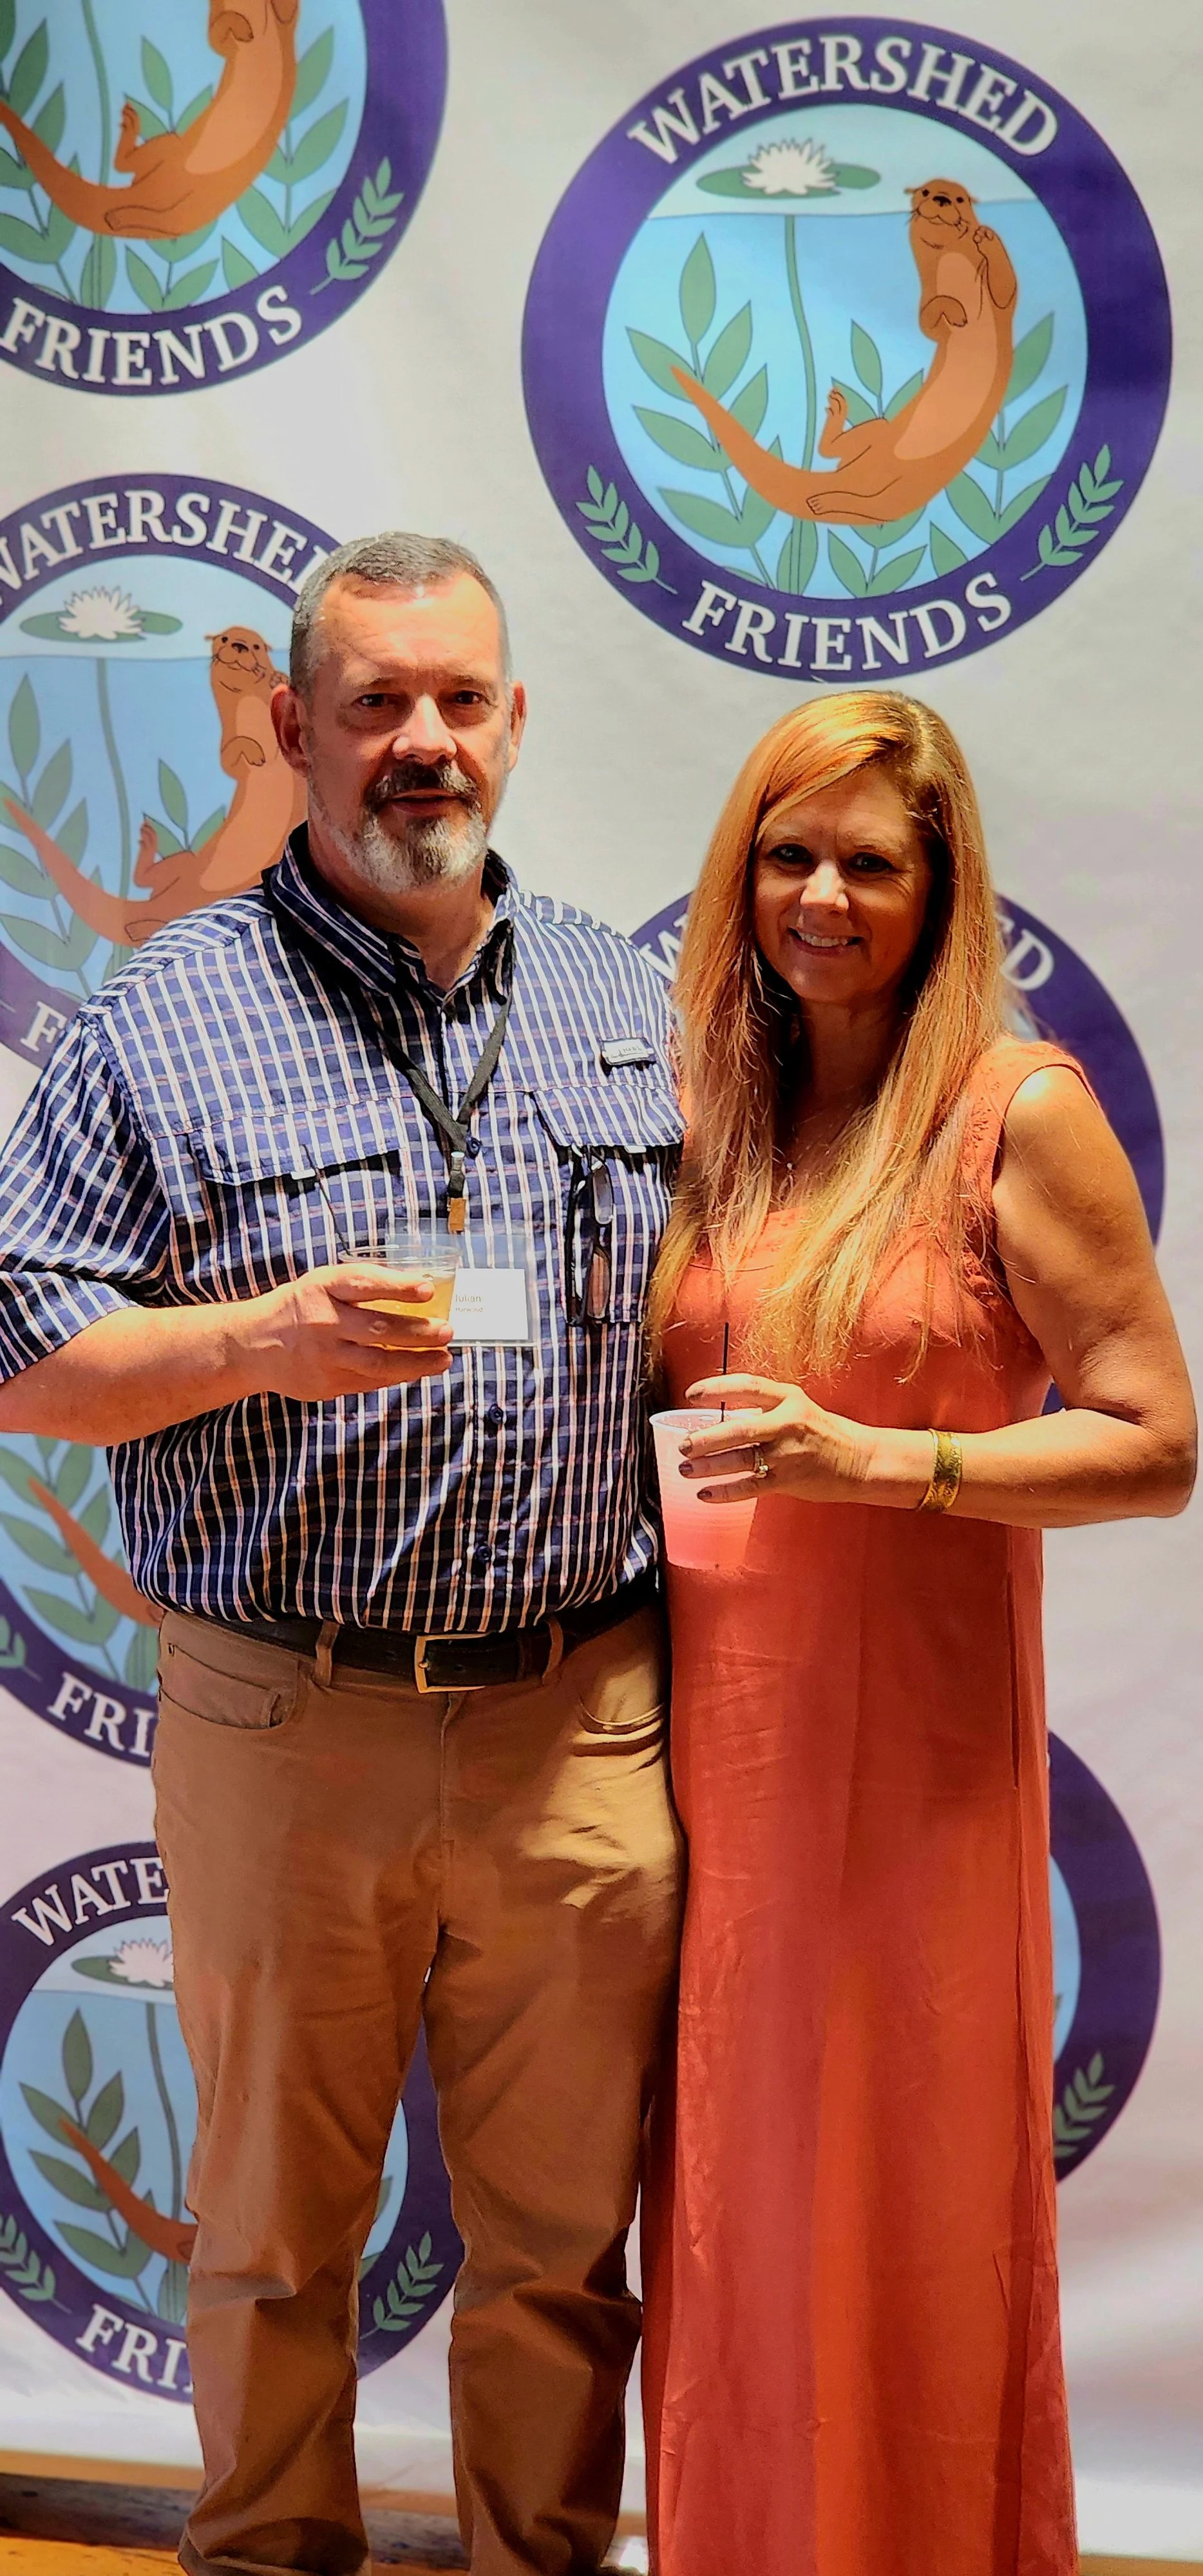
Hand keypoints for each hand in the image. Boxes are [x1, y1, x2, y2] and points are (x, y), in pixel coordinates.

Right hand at [239, 1262, 453, 1401]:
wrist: (252, 1345)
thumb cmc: (299, 1307)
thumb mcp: (322, 1284)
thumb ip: (360, 1286)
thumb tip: (418, 1289)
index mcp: (322, 1288)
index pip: (365, 1284)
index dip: (398, 1285)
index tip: (428, 1288)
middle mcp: (323, 1322)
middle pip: (379, 1328)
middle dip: (419, 1331)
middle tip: (447, 1330)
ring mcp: (325, 1357)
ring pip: (379, 1361)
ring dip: (417, 1361)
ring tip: (443, 1357)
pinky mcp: (327, 1383)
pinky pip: (370, 1381)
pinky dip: (398, 1375)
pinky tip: (418, 1369)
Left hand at [679, 1373, 875, 1504]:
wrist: (860, 1460)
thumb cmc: (824, 1433)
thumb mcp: (797, 1410)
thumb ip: (763, 1411)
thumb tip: (721, 1416)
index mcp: (788, 1398)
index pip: (746, 1386)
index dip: (716, 1388)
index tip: (691, 1394)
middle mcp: (787, 1423)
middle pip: (737, 1429)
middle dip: (705, 1438)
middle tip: (683, 1444)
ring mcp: (788, 1453)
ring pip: (739, 1460)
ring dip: (708, 1466)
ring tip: (685, 1468)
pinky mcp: (789, 1480)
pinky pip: (750, 1487)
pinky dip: (725, 1492)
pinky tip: (705, 1494)